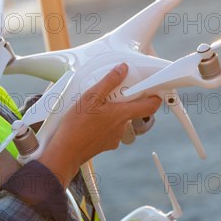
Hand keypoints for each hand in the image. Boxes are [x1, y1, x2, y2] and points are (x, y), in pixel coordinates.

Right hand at [38, 63, 161, 187]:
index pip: (150, 107)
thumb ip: (108, 82)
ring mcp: (114, 137)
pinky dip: (103, 124)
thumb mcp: (90, 97)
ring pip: (118, 120)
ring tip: (93, 108)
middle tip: (108, 94)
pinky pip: (109, 130)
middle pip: (131, 111)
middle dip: (122, 101)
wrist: (66, 151)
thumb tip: (122, 69)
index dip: (155, 98)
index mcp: (122, 114)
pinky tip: (89, 121)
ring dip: (110, 113)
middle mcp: (122, 127)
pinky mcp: (106, 144)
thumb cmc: (77, 126)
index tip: (153, 90)